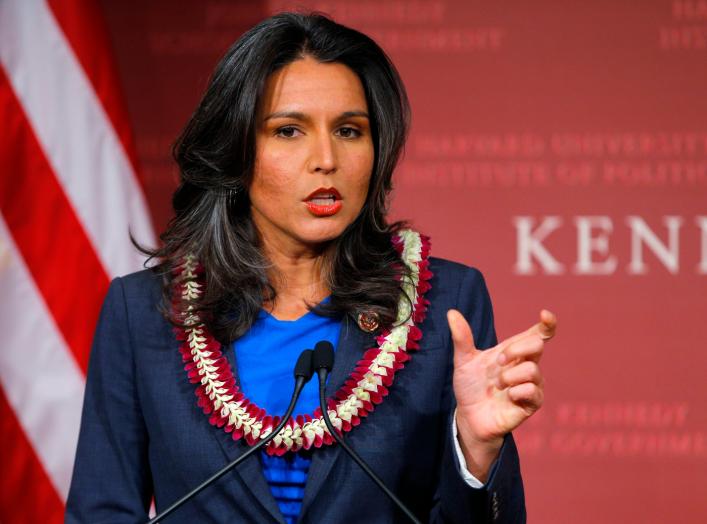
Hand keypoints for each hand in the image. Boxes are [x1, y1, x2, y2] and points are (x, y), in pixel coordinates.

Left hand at [446, 308, 556, 479]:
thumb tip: (451, 312)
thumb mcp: (463, 361)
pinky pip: (533, 390)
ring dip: (509, 376)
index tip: (545, 314)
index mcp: (514, 352)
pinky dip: (516, 391)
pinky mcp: (532, 403)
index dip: (548, 323)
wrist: (469, 416)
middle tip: (497, 362)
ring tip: (498, 385)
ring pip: (532, 369)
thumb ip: (461, 338)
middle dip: (514, 350)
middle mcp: (527, 365)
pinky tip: (507, 396)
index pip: (538, 334)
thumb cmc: (470, 387)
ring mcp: (532, 384)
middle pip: (537, 345)